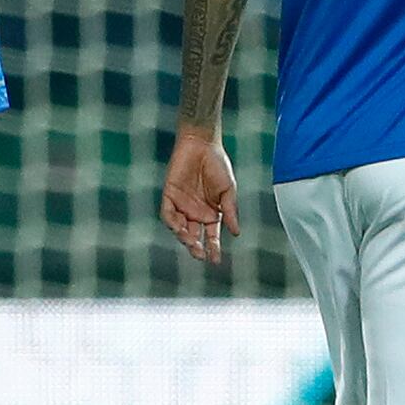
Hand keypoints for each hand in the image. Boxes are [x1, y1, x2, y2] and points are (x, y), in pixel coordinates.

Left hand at [160, 131, 240, 263]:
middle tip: (199, 254)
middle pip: (194, 236)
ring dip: (184, 237)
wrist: (202, 144)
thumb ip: (230, 211)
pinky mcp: (169, 195)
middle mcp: (195, 212)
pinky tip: (179, 227)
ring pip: (180, 228)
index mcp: (211, 213)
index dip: (213, 248)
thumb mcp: (228, 190)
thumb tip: (236, 232)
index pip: (211, 236)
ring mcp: (181, 205)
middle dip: (196, 247)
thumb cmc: (218, 164)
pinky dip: (172, 222)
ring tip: (191, 241)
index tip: (216, 260)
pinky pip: (167, 213)